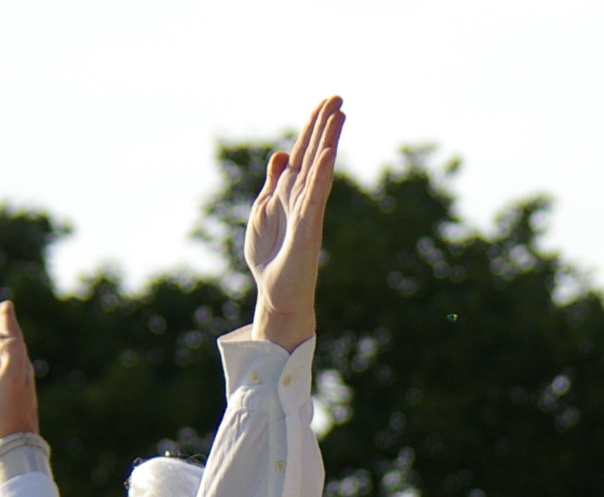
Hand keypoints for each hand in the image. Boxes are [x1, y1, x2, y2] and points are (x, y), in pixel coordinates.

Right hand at [0, 300, 40, 443]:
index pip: (16, 340)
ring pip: (5, 359)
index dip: (9, 322)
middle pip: (13, 346)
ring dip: (1, 343)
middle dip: (7, 328)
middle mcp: (19, 379)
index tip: (5, 304)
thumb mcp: (11, 381)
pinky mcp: (0, 402)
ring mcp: (10, 390)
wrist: (11, 449)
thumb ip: (11, 356)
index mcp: (22, 371)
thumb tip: (8, 334)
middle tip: (2, 310)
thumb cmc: (10, 415)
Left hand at [246, 97, 343, 350]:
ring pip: (319, 168)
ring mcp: (307, 210)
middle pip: (315, 153)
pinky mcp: (307, 227)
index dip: (312, 127)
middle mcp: (302, 195)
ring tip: (339, 115)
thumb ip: (273, 181)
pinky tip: (328, 154)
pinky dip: (321, 174)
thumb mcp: (263, 208)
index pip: (303, 152)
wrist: (275, 292)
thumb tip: (280, 153)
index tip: (325, 103)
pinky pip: (316, 196)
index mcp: (289, 190)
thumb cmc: (271, 255)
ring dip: (328, 141)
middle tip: (338, 97)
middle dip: (325, 125)